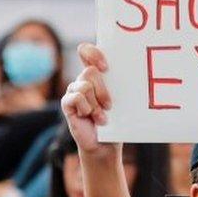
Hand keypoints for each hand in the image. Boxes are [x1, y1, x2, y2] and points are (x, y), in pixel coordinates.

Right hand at [61, 43, 119, 158]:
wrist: (105, 144)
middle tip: (109, 106)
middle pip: (90, 71)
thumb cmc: (116, 121)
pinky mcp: (67, 104)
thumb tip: (130, 71)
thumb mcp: (121, 100)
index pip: (87, 52)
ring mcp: (73, 91)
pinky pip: (75, 97)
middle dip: (102, 90)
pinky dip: (86, 109)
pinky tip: (90, 118)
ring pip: (84, 86)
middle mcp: (83, 80)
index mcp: (97, 75)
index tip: (106, 67)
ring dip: (96, 105)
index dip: (93, 53)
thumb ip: (119, 84)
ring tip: (101, 117)